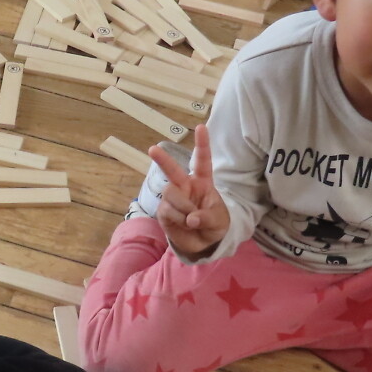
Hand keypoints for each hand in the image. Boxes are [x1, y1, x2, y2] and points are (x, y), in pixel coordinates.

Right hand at [150, 125, 229, 258]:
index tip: (201, 127)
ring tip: (191, 220)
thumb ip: (207, 217)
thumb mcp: (219, 221)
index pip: (202, 160)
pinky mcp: (163, 211)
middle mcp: (185, 186)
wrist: (203, 244)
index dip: (202, 144)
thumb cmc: (214, 225)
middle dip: (162, 159)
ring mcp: (173, 198)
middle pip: (172, 170)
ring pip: (170, 194)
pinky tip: (183, 224)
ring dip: (183, 207)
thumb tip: (191, 219)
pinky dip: (178, 219)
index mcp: (203, 182)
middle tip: (152, 149)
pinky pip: (167, 210)